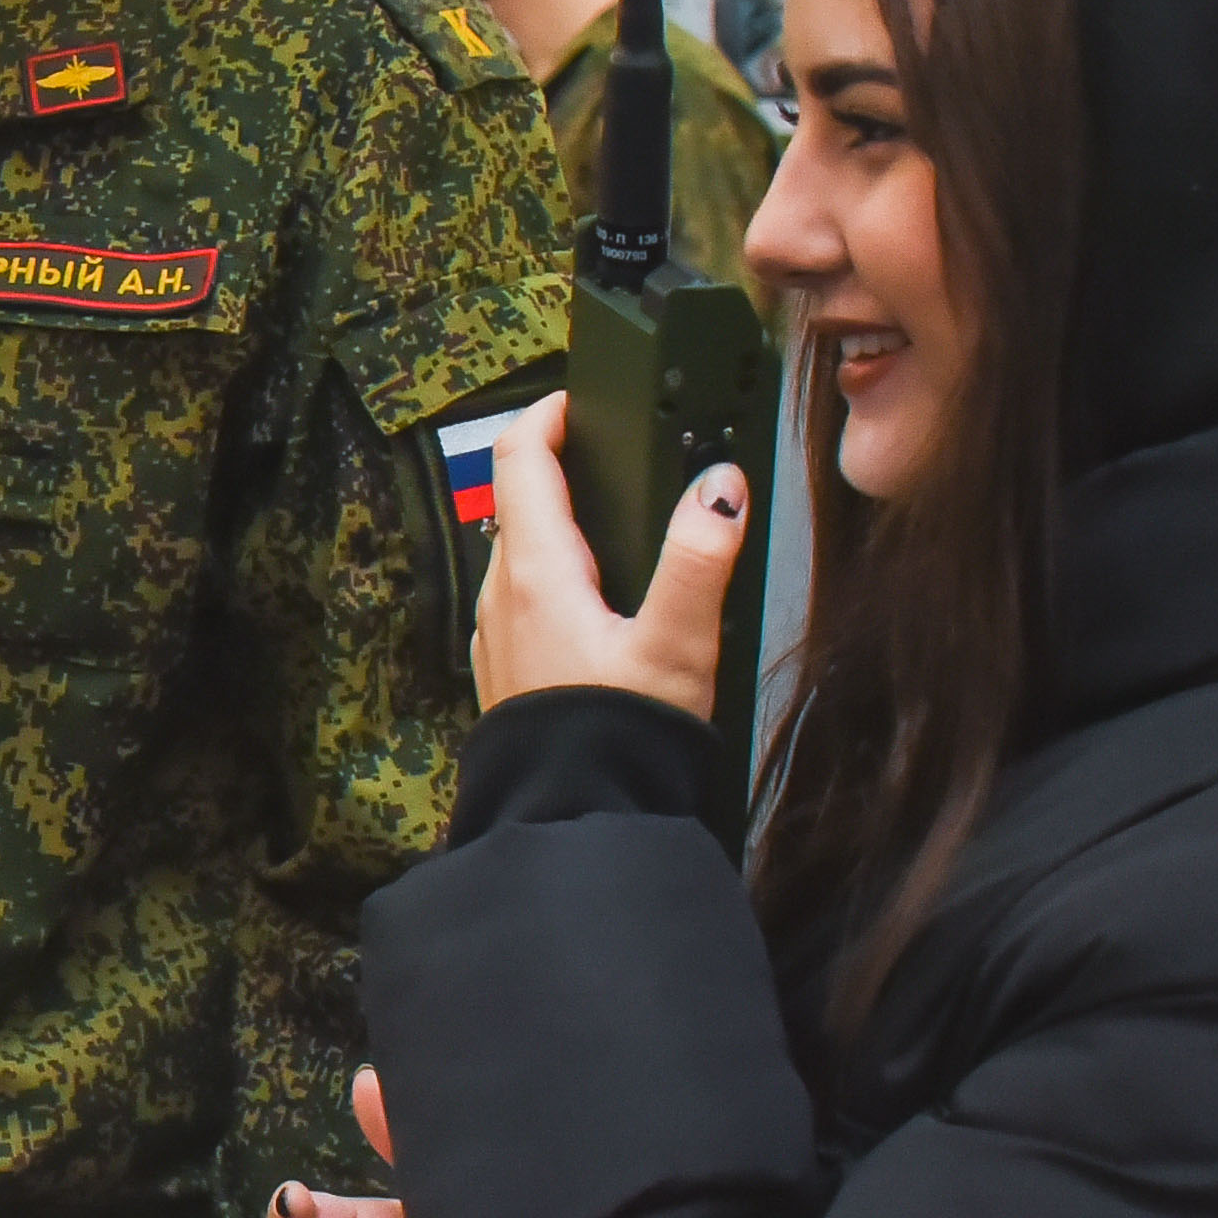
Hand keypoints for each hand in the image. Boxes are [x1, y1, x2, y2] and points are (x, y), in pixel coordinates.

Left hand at [469, 394, 749, 718]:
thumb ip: (700, 558)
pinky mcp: (506, 669)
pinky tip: (597, 598)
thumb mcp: (676, 643)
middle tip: (616, 452)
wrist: (575, 818)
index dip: (548, 415)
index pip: (521, 459)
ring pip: (517, 552)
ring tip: (616, 520)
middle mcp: (501, 594)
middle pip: (518, 502)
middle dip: (560, 465)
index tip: (584, 398)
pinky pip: (520, 598)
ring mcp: (496, 634)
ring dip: (555, 522)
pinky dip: (552, 573)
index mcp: (536, 572)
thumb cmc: (619, 735)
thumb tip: (721, 484)